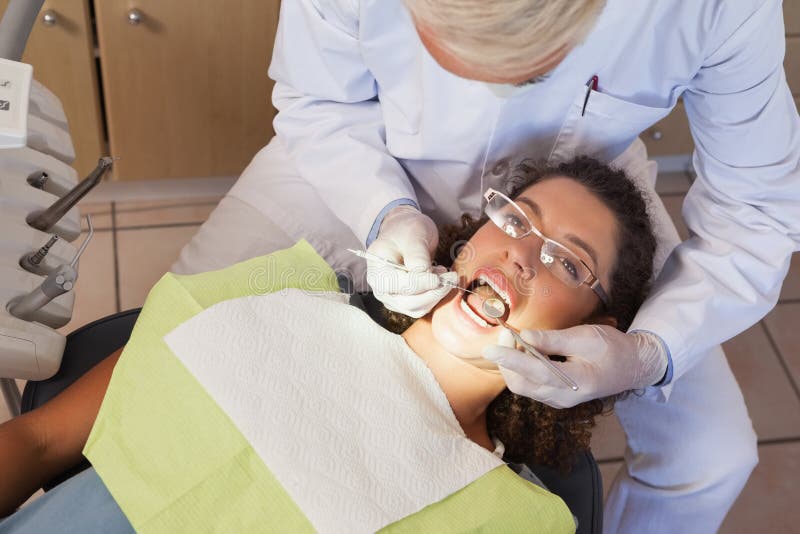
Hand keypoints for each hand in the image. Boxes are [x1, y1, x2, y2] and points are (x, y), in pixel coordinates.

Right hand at [366, 205, 456, 317]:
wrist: (406, 234)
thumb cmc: (406, 231)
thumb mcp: (413, 234)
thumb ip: (416, 253)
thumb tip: (422, 271)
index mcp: (378, 272)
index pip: (401, 286)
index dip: (423, 282)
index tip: (442, 274)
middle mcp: (382, 290)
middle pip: (409, 303)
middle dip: (434, 291)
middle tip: (453, 276)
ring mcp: (393, 299)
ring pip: (418, 309)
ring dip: (437, 294)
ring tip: (446, 274)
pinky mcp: (406, 302)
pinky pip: (423, 307)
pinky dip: (436, 296)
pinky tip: (439, 278)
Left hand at [482, 325, 667, 407]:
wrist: (632, 366)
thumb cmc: (612, 348)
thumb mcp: (585, 337)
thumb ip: (553, 339)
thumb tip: (524, 336)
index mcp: (575, 382)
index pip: (534, 372)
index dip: (509, 358)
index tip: (489, 347)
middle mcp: (563, 397)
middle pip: (521, 383)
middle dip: (507, 359)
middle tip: (507, 333)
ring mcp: (559, 400)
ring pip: (522, 386)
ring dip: (513, 363)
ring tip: (515, 339)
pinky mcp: (555, 397)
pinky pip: (530, 385)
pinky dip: (521, 368)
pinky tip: (526, 351)